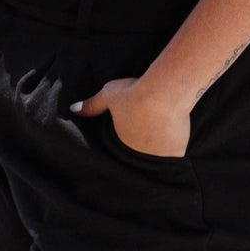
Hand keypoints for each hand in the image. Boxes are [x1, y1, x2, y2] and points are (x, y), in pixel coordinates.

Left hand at [73, 77, 189, 159]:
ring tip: (158, 136)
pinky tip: (172, 141)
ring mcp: (158, 156)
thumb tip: (73, 109)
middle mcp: (139, 155)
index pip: (120, 150)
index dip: (124, 143)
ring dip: (156, 150)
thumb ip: (91, 106)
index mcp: (121, 144)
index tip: (129, 135)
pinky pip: (173, 156)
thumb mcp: (108, 96)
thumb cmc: (135, 93)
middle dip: (139, 148)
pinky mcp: (176, 153)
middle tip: (145, 134)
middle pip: (138, 155)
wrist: (164, 93)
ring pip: (156, 157)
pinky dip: (172, 150)